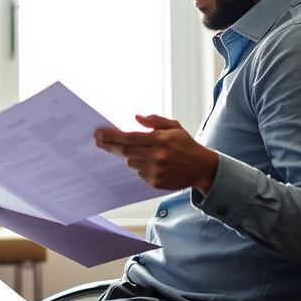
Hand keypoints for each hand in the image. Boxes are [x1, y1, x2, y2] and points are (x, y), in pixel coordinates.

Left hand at [93, 114, 219, 191]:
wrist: (202, 168)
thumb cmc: (186, 145)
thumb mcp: (174, 127)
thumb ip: (155, 121)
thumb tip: (136, 118)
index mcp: (160, 140)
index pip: (129, 137)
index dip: (112, 136)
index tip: (99, 134)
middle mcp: (157, 156)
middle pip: (125, 151)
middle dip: (109, 146)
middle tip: (98, 141)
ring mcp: (156, 171)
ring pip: (131, 162)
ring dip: (129, 156)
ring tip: (141, 152)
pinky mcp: (156, 182)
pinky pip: (139, 173)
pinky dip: (140, 167)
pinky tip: (151, 163)